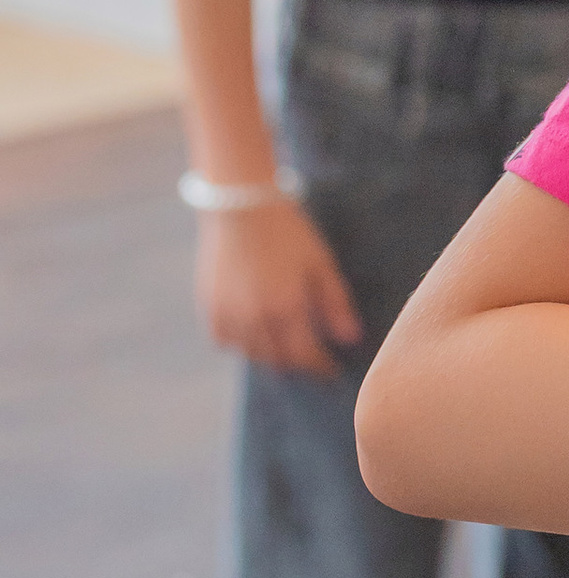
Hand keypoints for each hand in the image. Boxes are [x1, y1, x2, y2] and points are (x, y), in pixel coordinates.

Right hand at [194, 196, 363, 376]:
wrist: (240, 207)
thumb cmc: (288, 233)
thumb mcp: (320, 264)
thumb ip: (335, 304)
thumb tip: (351, 339)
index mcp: (285, 309)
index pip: (305, 356)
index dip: (321, 367)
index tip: (332, 370)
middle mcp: (253, 319)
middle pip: (278, 360)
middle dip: (298, 363)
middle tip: (312, 358)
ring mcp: (227, 315)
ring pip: (250, 354)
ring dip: (270, 356)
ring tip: (285, 345)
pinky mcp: (208, 306)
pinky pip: (223, 341)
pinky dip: (240, 343)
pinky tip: (254, 332)